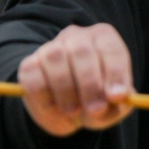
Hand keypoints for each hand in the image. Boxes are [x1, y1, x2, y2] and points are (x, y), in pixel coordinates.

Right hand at [17, 23, 133, 136]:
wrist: (67, 110)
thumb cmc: (97, 101)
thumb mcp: (112, 107)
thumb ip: (119, 104)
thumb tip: (117, 99)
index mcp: (104, 39)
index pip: (111, 49)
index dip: (115, 73)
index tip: (117, 97)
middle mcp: (78, 37)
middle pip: (82, 51)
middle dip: (90, 84)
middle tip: (96, 110)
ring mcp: (51, 47)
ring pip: (55, 58)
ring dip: (66, 90)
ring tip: (74, 111)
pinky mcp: (29, 65)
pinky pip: (32, 76)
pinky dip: (43, 96)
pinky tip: (54, 108)